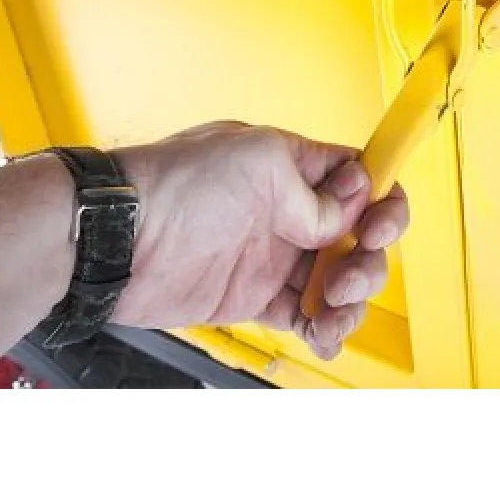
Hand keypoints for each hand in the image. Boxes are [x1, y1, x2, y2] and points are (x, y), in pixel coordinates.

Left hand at [110, 122, 408, 360]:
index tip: (380, 225)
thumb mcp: (258, 164)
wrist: (116, 239)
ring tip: (333, 311)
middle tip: (348, 276)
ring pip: (339, 281)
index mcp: (295, 168)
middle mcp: (291, 212)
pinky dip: (325, 329)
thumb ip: (312, 194)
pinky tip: (325, 335)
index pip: (360, 179)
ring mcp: (275, 256)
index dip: (383, 201)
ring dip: (352, 301)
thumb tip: (346, 213)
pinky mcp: (255, 296)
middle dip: (369, 260)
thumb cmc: (175, 184)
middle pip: (359, 237)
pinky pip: (306, 315)